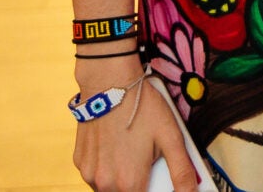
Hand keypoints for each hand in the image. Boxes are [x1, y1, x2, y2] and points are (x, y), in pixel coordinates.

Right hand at [73, 58, 197, 191]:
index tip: (156, 177)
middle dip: (139, 185)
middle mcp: (105, 184)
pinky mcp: (79, 161)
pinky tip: (116, 146)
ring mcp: (89, 173)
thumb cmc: (142, 107)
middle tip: (146, 161)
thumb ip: (183, 172)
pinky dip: (106, 168)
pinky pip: (95, 174)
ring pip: (109, 188)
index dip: (154, 190)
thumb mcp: (171, 137)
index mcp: (129, 182)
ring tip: (132, 152)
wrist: (108, 81)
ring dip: (121, 179)